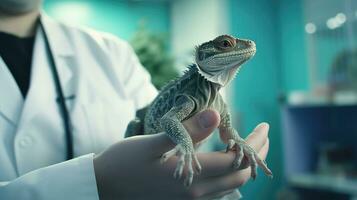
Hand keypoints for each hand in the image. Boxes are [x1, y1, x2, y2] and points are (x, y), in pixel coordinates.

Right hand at [93, 110, 269, 199]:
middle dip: (256, 155)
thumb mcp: (152, 143)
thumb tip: (216, 115)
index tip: (264, 126)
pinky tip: (226, 165)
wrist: (103, 188)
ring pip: (230, 188)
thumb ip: (187, 131)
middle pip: (239, 177)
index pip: (235, 160)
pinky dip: (229, 178)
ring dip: (245, 167)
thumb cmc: (123, 162)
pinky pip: (216, 195)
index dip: (254, 144)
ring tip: (249, 147)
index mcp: (190, 176)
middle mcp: (195, 194)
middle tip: (263, 134)